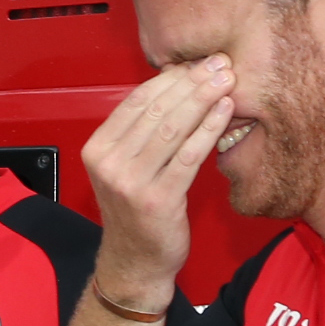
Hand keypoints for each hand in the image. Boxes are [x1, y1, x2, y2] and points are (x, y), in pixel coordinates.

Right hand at [80, 56, 231, 303]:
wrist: (135, 263)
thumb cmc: (136, 213)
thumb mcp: (126, 168)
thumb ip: (141, 133)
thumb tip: (176, 86)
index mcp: (97, 150)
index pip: (135, 102)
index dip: (169, 78)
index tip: (197, 62)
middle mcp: (109, 164)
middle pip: (156, 111)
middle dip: (192, 83)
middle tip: (220, 64)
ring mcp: (131, 183)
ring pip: (173, 128)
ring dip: (204, 99)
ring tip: (227, 80)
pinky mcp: (158, 199)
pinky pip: (189, 155)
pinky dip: (210, 129)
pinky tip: (226, 111)